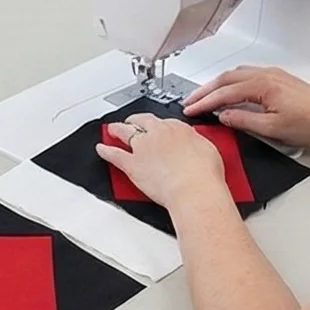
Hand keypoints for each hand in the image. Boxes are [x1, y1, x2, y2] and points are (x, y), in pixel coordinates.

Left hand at [95, 113, 227, 209]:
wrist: (193, 188)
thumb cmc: (204, 174)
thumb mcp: (208, 150)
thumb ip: (195, 143)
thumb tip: (193, 144)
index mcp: (178, 128)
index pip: (164, 121)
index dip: (158, 125)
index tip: (157, 128)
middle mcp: (158, 133)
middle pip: (142, 121)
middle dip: (135, 120)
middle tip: (133, 122)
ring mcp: (142, 148)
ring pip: (125, 133)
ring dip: (117, 129)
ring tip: (112, 129)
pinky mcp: (132, 165)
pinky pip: (114, 155)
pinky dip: (105, 150)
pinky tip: (100, 148)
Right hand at [182, 66, 309, 147]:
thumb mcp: (271, 128)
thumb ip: (243, 120)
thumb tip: (223, 116)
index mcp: (262, 86)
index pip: (224, 93)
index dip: (204, 102)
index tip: (190, 110)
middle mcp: (267, 75)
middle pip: (226, 78)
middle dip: (204, 90)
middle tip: (189, 102)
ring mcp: (272, 75)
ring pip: (235, 74)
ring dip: (216, 85)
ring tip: (204, 97)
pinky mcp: (277, 79)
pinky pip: (246, 75)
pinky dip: (230, 83)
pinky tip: (227, 91)